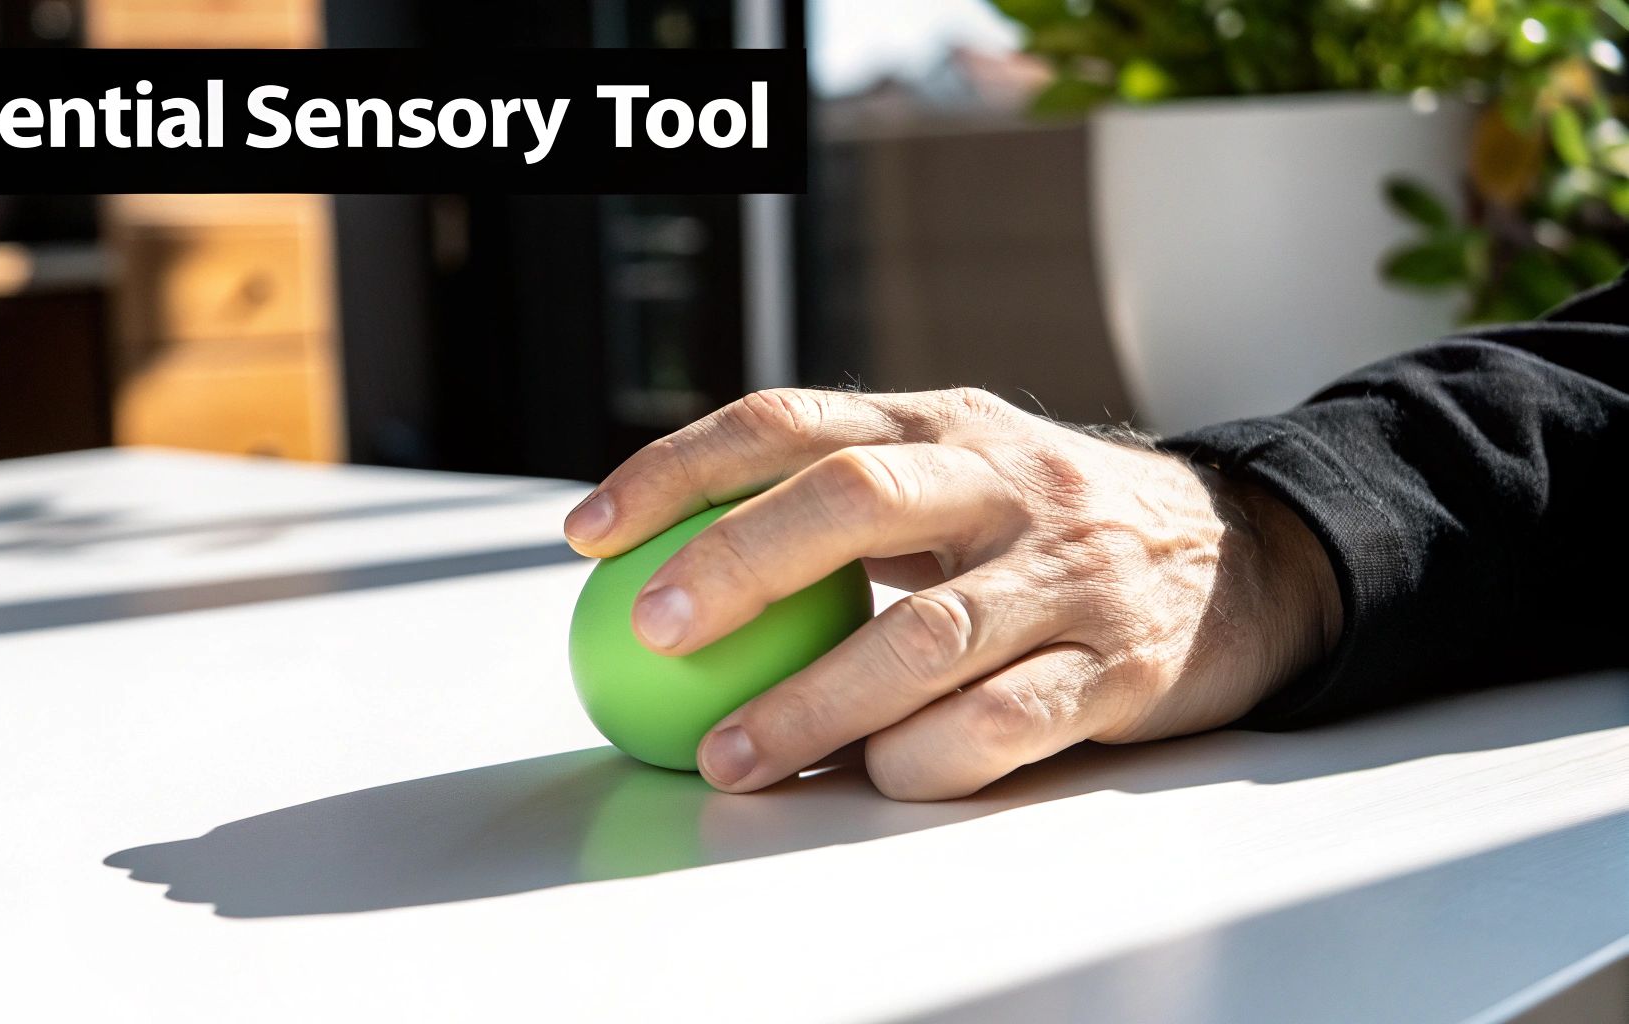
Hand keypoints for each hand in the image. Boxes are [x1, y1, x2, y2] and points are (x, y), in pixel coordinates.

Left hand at [564, 388, 1342, 799]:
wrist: (1245, 558)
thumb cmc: (1052, 528)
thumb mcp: (958, 474)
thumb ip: (841, 500)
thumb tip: (670, 562)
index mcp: (945, 425)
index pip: (789, 421)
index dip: (679, 467)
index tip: (590, 532)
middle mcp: (1005, 482)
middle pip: (854, 496)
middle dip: (738, 562)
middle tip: (651, 632)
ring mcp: (1069, 571)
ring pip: (925, 634)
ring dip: (813, 703)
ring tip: (732, 756)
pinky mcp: (1120, 665)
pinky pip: (1006, 723)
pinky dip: (925, 759)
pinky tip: (873, 780)